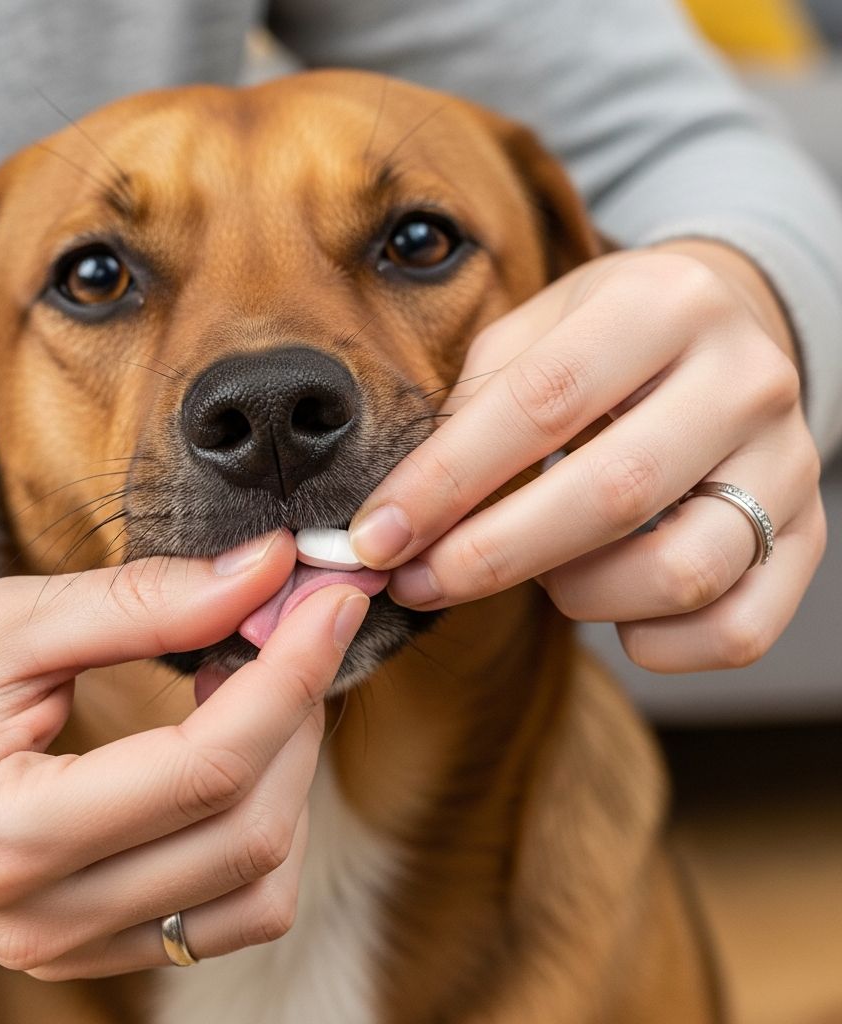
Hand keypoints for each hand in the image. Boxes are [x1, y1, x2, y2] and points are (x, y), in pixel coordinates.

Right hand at [0, 530, 368, 978]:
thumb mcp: (12, 621)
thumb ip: (148, 600)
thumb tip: (269, 570)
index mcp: (9, 835)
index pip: (208, 765)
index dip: (292, 672)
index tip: (330, 600)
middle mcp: (46, 920)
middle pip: (247, 829)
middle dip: (300, 714)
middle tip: (298, 627)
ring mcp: (69, 947)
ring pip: (256, 886)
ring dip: (289, 778)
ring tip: (258, 685)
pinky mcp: (90, 943)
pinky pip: (223, 910)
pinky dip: (258, 824)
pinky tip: (233, 746)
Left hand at [349, 241, 824, 671]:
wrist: (726, 332)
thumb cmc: (605, 340)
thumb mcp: (535, 331)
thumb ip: (472, 405)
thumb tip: (401, 508)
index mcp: (661, 305)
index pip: (539, 403)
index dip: (444, 482)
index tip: (378, 536)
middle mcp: (743, 378)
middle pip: (611, 494)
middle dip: (491, 555)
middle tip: (419, 582)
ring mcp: (789, 461)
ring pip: (681, 572)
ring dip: (577, 595)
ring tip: (537, 573)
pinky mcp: (809, 535)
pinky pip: (736, 630)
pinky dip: (654, 643)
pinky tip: (611, 610)